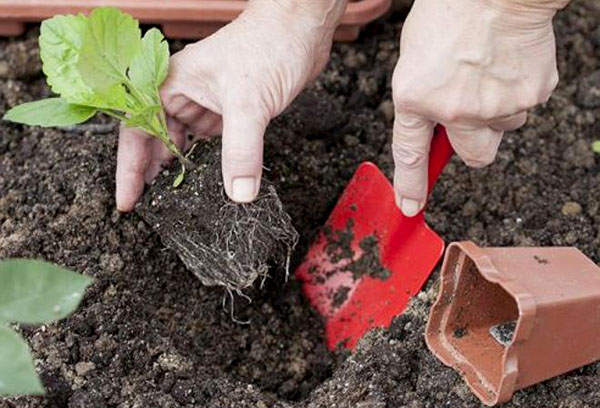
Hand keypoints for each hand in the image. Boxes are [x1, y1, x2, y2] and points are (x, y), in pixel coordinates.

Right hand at [116, 0, 345, 210]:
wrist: (301, 31)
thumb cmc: (267, 46)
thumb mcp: (248, 102)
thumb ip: (241, 150)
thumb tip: (238, 193)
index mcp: (170, 83)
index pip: (137, 130)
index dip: (129, 169)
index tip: (128, 202)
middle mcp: (183, 95)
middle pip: (156, 141)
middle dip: (152, 175)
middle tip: (152, 209)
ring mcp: (207, 104)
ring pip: (185, 144)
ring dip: (181, 170)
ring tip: (177, 201)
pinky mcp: (231, 113)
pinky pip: (212, 145)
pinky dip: (209, 164)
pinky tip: (210, 183)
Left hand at [391, 0, 568, 216]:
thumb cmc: (450, 12)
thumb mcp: (415, 58)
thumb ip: (422, 97)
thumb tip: (434, 125)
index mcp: (415, 97)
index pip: (410, 154)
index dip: (410, 185)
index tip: (410, 207)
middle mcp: (454, 109)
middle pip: (474, 157)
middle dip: (473, 145)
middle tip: (473, 118)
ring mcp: (495, 105)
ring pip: (502, 129)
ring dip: (497, 112)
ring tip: (491, 72)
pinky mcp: (530, 95)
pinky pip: (524, 107)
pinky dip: (518, 92)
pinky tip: (509, 63)